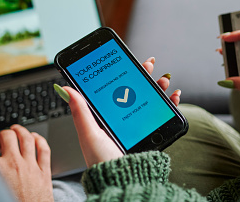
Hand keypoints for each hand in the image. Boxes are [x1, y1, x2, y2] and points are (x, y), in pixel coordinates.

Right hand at [0, 125, 52, 201]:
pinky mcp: (45, 172)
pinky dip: (40, 140)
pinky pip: (44, 149)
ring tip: (16, 129)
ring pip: (27, 138)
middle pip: (7, 136)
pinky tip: (36, 137)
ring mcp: (31, 166)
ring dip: (21, 131)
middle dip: (2, 135)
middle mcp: (15, 164)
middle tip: (0, 140)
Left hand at [60, 57, 179, 167]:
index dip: (122, 73)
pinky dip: (170, 103)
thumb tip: (65, 87)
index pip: (114, 89)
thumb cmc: (104, 162)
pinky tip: (174, 96)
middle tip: (148, 65)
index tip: (127, 60)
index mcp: (105, 118)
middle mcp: (122, 120)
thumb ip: (80, 111)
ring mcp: (137, 126)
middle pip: (134, 90)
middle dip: (142, 75)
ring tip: (163, 80)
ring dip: (158, 86)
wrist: (124, 180)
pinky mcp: (150, 133)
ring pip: (149, 99)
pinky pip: (161, 114)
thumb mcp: (89, 134)